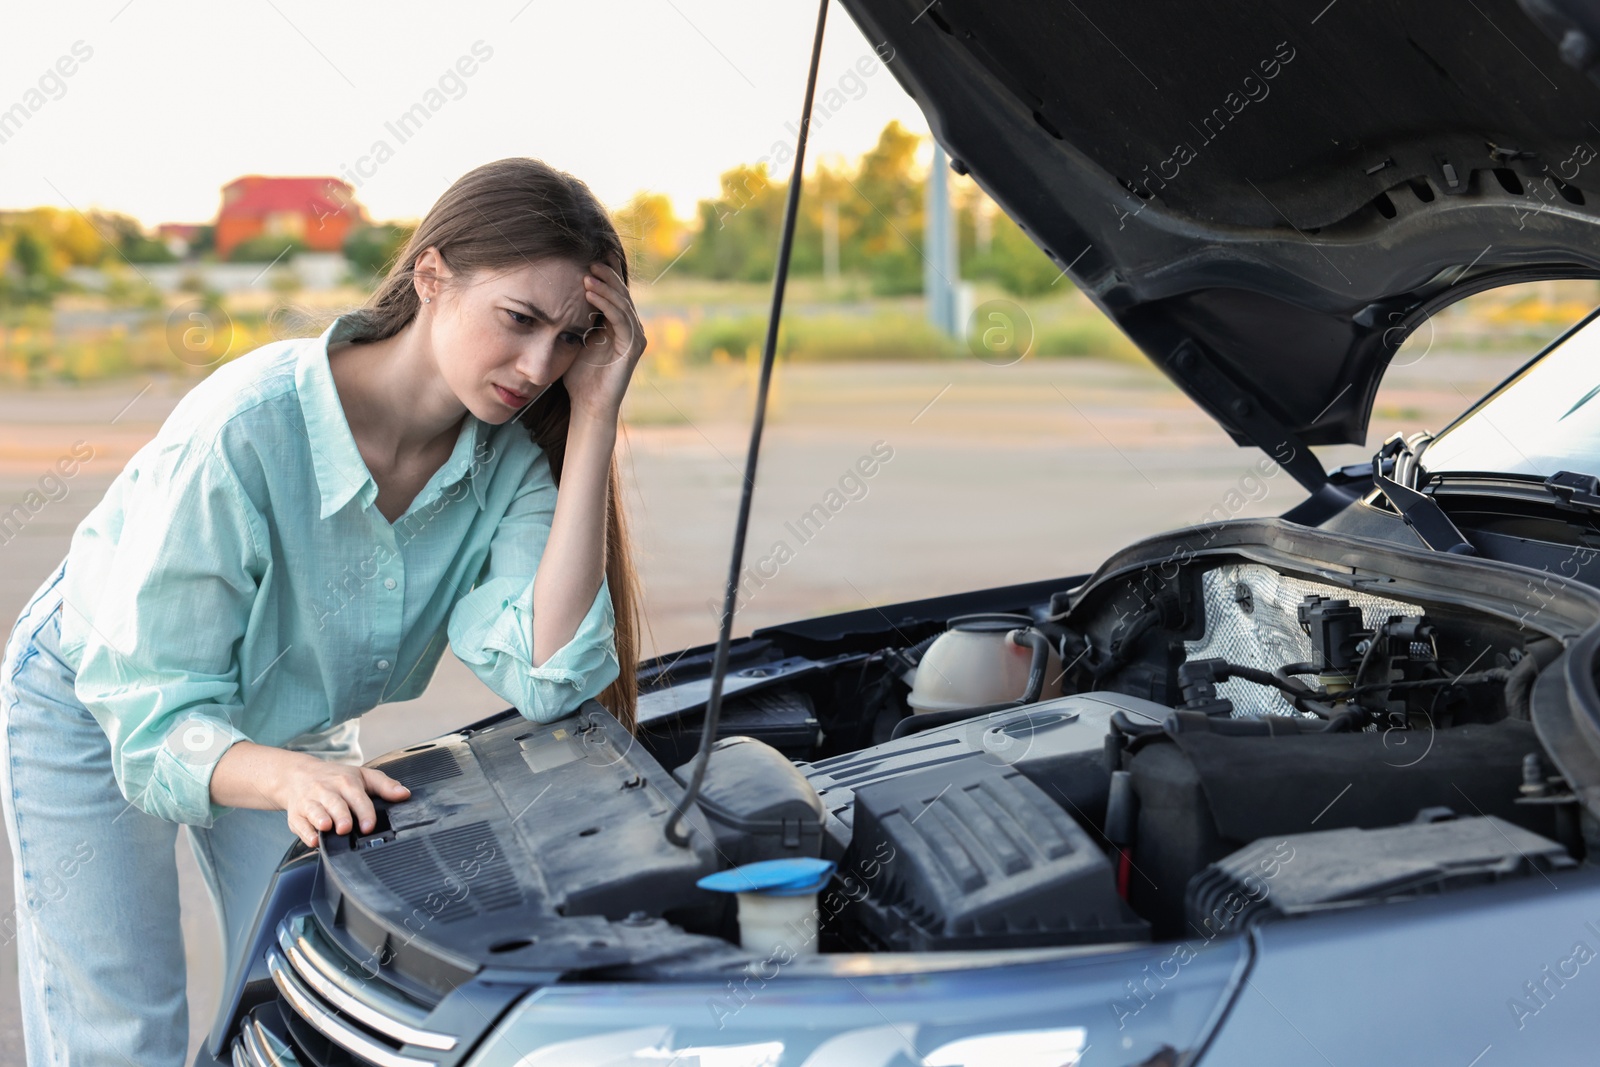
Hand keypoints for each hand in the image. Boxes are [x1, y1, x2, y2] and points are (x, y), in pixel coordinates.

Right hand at [269, 751, 411, 847]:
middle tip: (346, 828)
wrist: (298, 774)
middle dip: (341, 816)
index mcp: (346, 782)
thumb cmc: (335, 778)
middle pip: (335, 804)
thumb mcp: (362, 776)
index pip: (357, 797)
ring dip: (320, 820)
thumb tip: (405, 794)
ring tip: (327, 828)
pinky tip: (313, 840)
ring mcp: (310, 803)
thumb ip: (385, 785)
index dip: (364, 812)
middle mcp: (327, 791)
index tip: (369, 825)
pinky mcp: (296, 816)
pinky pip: (299, 825)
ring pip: (315, 812)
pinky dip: (305, 833)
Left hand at [562, 257, 647, 422]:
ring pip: (621, 302)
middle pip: (620, 292)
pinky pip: (621, 318)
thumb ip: (574, 317)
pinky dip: (606, 304)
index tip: (586, 254)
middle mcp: (630, 327)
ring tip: (587, 273)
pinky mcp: (634, 346)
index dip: (604, 272)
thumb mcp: (574, 338)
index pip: (612, 291)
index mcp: (617, 323)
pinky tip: (591, 293)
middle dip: (605, 274)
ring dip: (605, 286)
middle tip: (588, 258)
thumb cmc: (578, 375)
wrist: (588, 404)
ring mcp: (635, 336)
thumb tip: (555, 293)